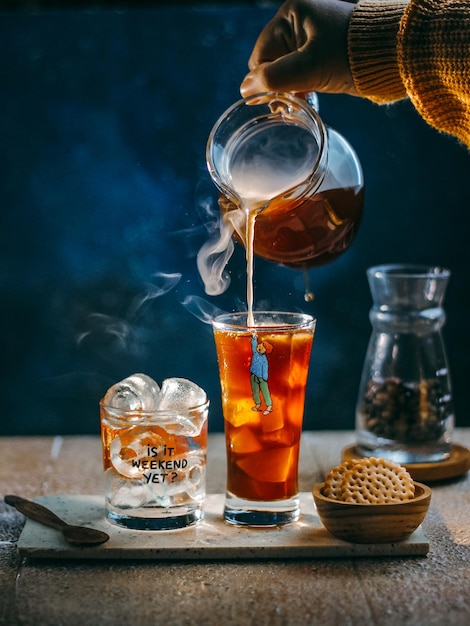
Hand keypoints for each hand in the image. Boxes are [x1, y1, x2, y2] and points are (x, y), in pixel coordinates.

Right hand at [240, 0, 356, 97]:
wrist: (390, 57)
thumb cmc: (351, 56)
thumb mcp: (308, 68)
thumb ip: (273, 79)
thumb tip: (244, 89)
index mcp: (291, 13)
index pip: (262, 54)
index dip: (265, 80)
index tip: (277, 102)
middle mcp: (298, 20)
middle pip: (271, 62)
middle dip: (277, 85)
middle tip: (289, 105)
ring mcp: (310, 35)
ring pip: (285, 69)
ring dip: (288, 89)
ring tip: (298, 104)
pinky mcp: (321, 51)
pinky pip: (299, 71)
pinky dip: (300, 86)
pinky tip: (307, 97)